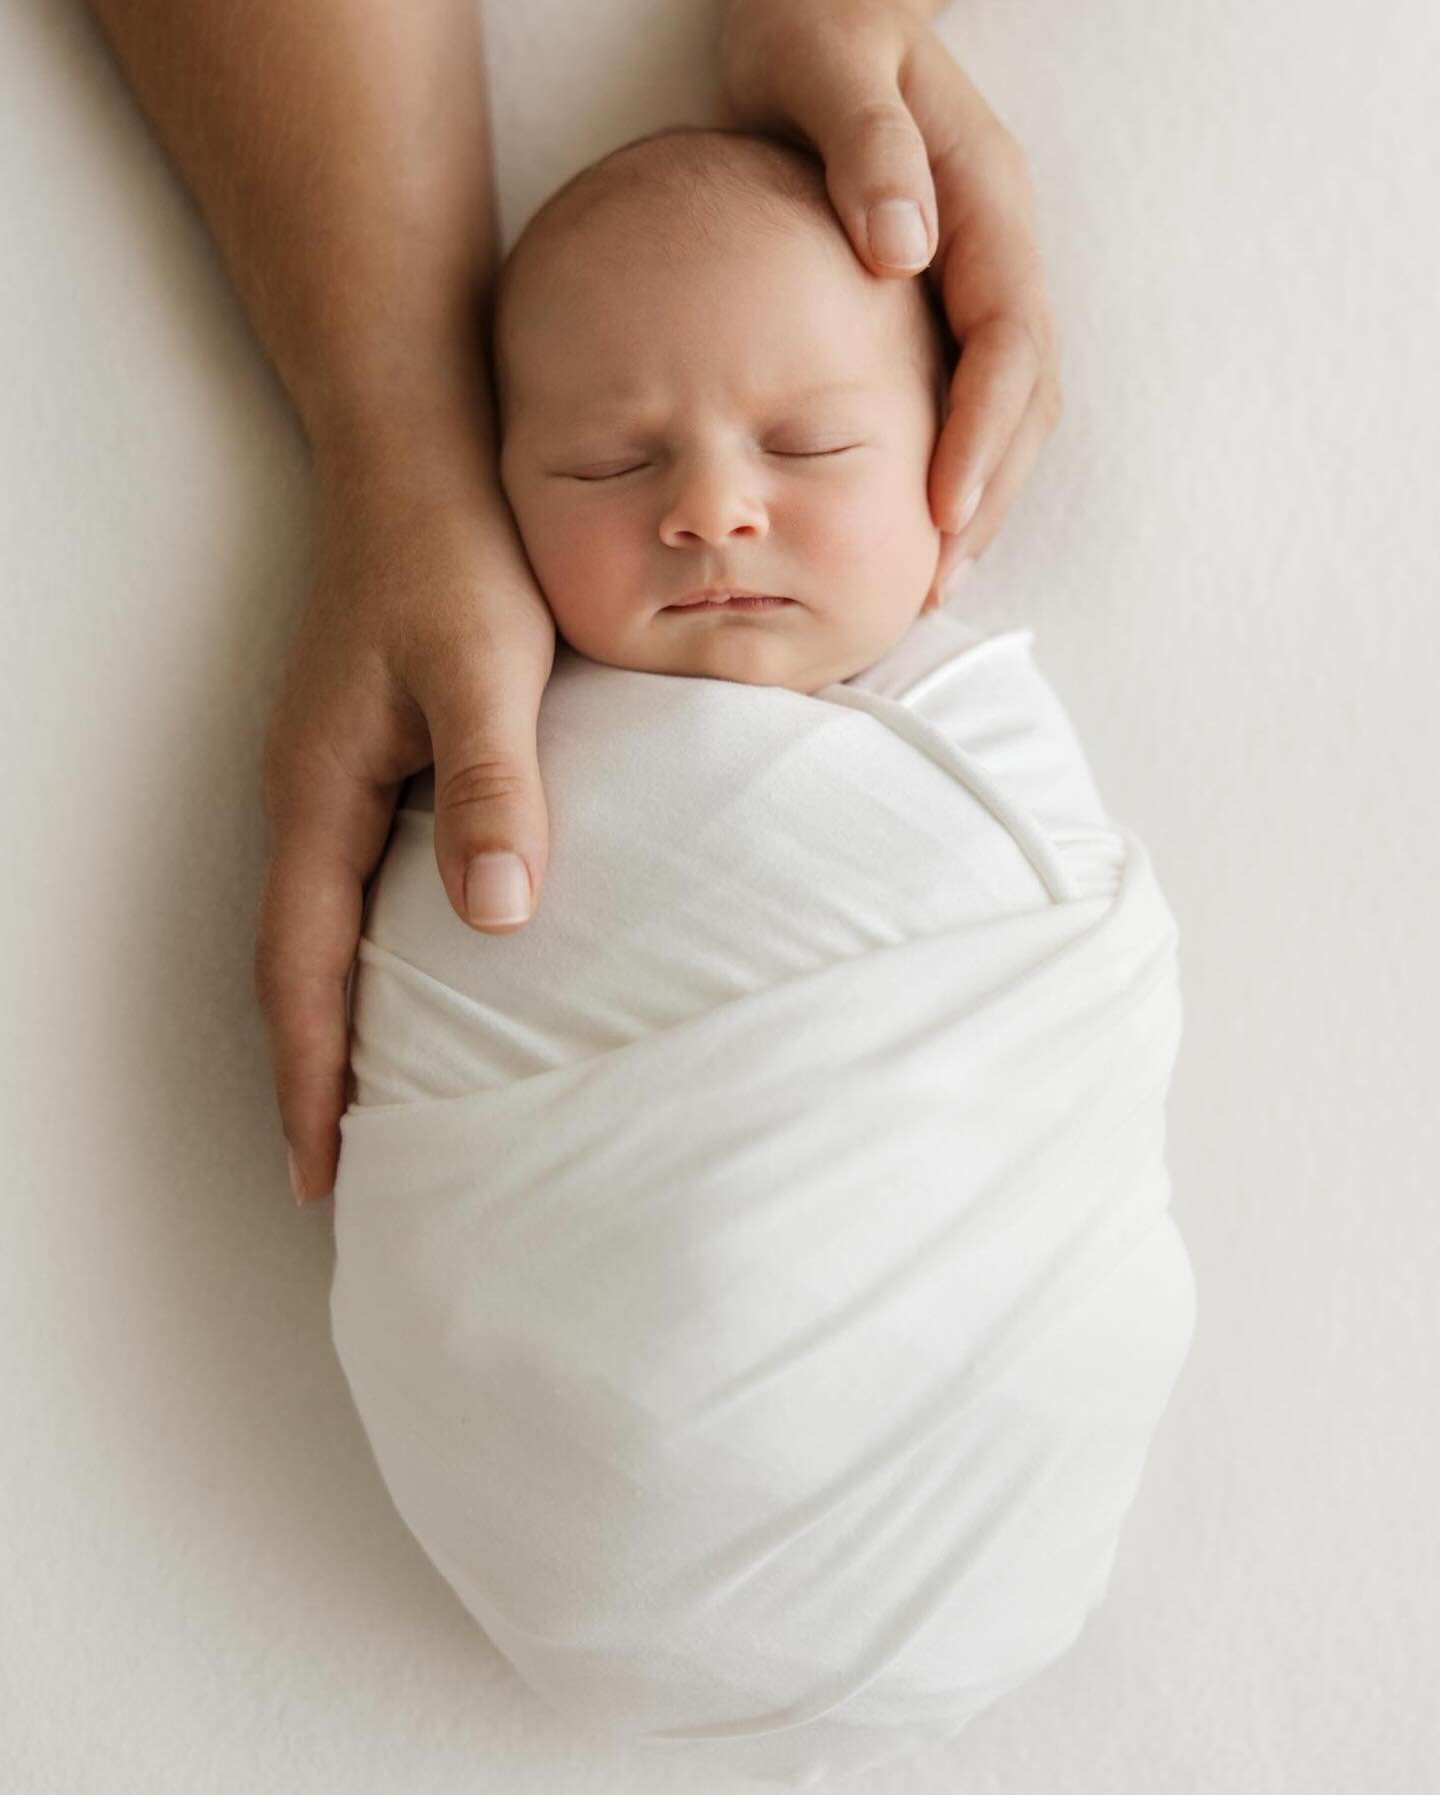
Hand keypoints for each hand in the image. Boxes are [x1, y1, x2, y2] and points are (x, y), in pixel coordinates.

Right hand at [254, 455, 555, 1203]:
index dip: (308, 1073)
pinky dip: (377, 948)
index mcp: (320, 791)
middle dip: (313, 1067)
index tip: (319, 1171)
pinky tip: (427, 971)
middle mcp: (315, 794)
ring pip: (329, 926)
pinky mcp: (383, 750)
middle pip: (298, 962)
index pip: (299, 966)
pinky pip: (365, 879)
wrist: (424, 451)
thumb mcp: (483, 666)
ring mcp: (343, 773)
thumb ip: (490, 786)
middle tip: (344, 1162)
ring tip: (379, 1096)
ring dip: (342, 1014)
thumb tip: (492, 914)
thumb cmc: (452, 548)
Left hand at [719, 0, 1061, 591]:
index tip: (942, 511)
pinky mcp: (937, 299)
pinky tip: (906, 520)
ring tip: (933, 578)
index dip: (983, 433)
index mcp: (985, 202)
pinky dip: (946, 465)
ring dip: (977, 495)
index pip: (1008, 340)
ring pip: (1005, 406)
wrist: (810, 2)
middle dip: (988, 492)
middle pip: (1023, 395)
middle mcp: (993, 249)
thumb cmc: (811, 25)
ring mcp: (972, 277)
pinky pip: (964, 396)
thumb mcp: (829, 64)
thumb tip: (905, 251)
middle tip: (940, 581)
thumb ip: (869, 145)